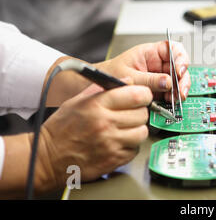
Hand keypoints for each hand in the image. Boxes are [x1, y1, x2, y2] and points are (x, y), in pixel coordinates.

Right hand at [35, 79, 150, 189]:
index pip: (136, 95)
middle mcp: (105, 123)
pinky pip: (134, 150)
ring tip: (125, 130)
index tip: (141, 97)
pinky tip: (118, 142)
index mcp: (97, 105)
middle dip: (139, 112)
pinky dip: (130, 146)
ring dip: (137, 130)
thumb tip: (127, 80)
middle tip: (130, 114)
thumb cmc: (60, 129)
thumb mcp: (77, 101)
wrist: (47, 158)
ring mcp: (110, 143)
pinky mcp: (113, 159)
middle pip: (142, 114)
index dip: (143, 94)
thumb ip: (103, 89)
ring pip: (142, 132)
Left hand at [98, 41, 190, 102]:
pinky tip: (171, 102)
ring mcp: (160, 77)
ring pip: (178, 81)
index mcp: (151, 53)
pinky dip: (174, 98)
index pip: (173, 49)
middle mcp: (158, 64)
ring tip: (176, 98)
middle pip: (180, 67)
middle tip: (181, 90)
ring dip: (180, 90)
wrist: (101, 88)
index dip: (181, 58)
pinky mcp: (159, 90)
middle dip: (183, 79)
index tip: (180, 70)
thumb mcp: (129, 75)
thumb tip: (167, 82)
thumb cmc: (111, 74)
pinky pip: (172, 92)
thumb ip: (149, 79)